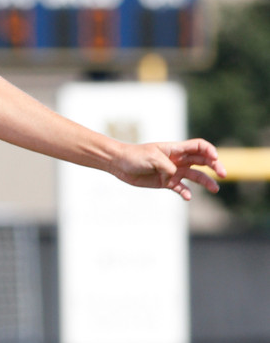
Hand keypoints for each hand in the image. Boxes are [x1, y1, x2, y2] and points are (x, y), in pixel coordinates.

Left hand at [109, 139, 226, 200]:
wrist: (120, 164)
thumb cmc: (135, 156)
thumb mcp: (152, 158)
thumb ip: (167, 167)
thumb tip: (175, 176)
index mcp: (176, 149)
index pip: (199, 146)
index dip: (209, 151)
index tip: (215, 158)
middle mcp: (177, 159)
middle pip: (202, 161)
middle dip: (214, 166)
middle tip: (223, 174)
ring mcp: (173, 171)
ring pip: (195, 176)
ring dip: (206, 181)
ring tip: (215, 189)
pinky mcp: (166, 182)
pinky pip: (180, 188)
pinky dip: (186, 192)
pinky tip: (187, 197)